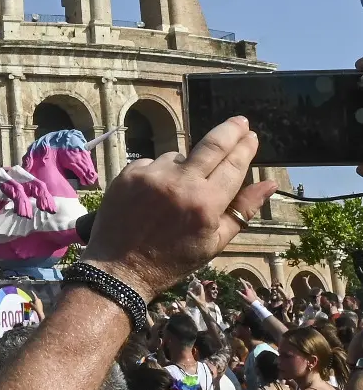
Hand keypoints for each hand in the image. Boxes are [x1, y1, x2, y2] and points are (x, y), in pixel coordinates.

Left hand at [83, 117, 275, 302]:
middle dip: (229, 131)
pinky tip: (155, 195)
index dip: (245, 148)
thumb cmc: (172, 260)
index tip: (252, 136)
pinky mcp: (128, 174)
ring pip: (179, 157)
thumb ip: (243, 210)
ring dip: (185, 166)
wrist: (120, 267)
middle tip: (239, 121)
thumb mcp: (214, 242)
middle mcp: (179, 184)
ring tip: (178, 193)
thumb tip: (270, 183)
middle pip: (211, 146)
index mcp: (205, 203)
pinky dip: (159, 173)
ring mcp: (151, 176)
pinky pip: (152, 163)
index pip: (233, 165)